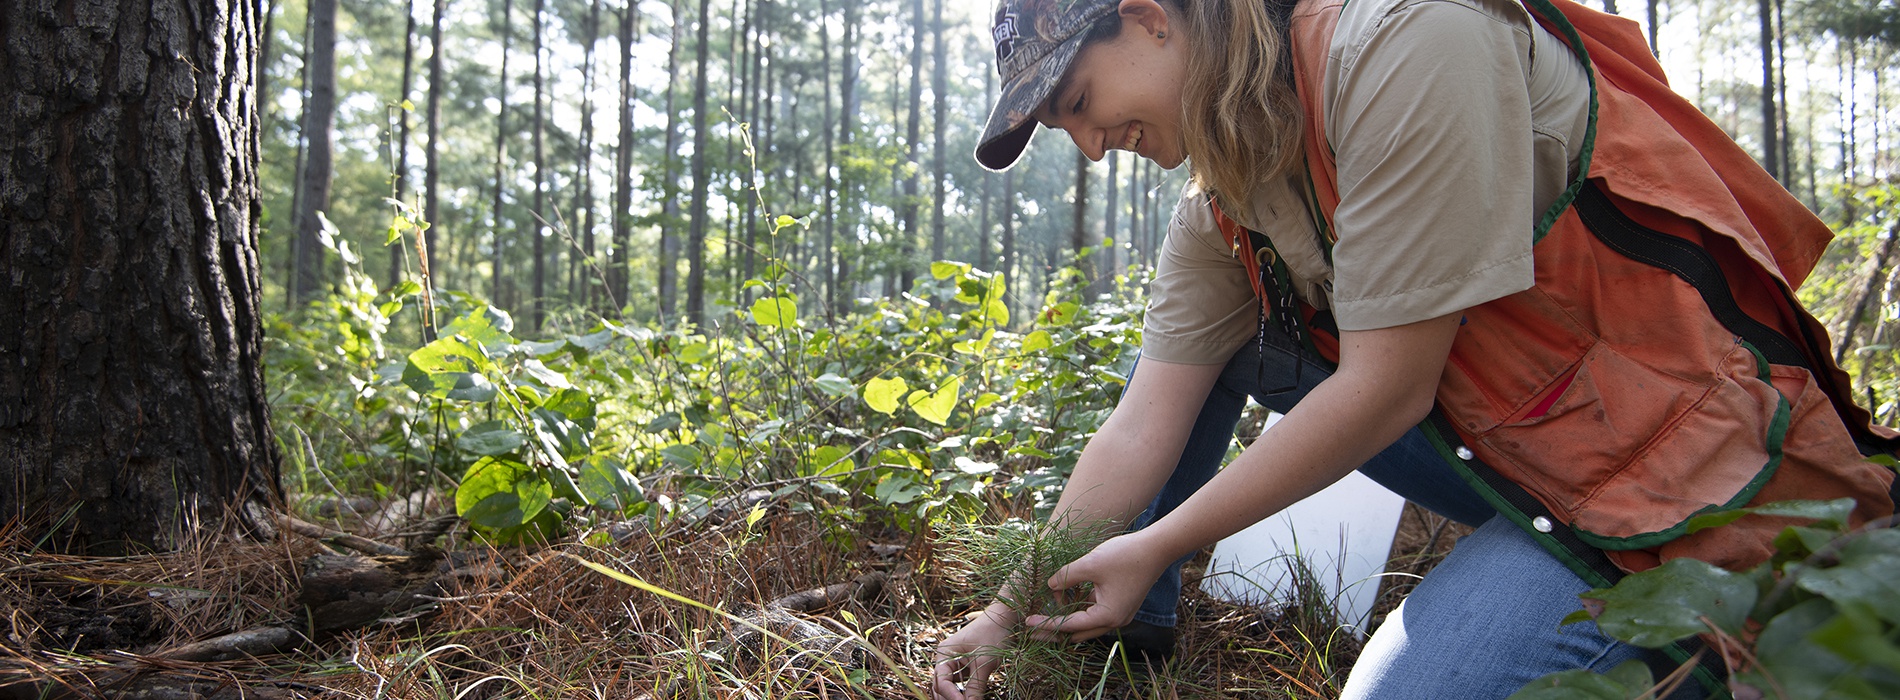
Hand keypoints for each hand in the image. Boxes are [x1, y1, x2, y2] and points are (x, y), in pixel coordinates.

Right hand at [931, 604, 1014, 699]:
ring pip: (949, 686)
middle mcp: (946, 658)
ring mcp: (955, 662)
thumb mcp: (984, 662)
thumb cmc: (993, 634)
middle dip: (949, 698)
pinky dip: (963, 693)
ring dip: (954, 697)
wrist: (1005, 617)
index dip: (951, 696)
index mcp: (944, 653)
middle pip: (940, 686)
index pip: (941, 681)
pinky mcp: (965, 666)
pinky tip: (970, 699)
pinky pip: (960, 683)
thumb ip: (976, 686)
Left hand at [1021, 531, 1169, 643]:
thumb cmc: (1125, 555)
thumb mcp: (1090, 564)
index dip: (1047, 624)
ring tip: (1045, 614)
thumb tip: (1049, 585)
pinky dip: (1079, 609)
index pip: (1070, 625)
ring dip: (1067, 619)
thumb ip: (1066, 576)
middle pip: (1077, 632)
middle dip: (1054, 630)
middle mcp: (1114, 621)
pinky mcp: (1120, 605)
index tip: (1027, 623)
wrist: (1156, 548)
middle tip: (1031, 628)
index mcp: (1107, 616)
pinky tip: (1065, 599)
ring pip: (1086, 624)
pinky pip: (1094, 612)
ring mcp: (1119, 615)